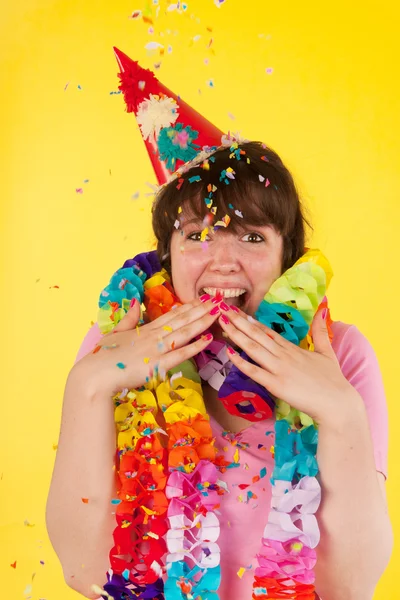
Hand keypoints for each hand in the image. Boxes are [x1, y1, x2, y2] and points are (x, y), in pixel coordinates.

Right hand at [71, 296, 221, 397]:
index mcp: (145, 329)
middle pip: (182, 319)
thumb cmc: (103, 357)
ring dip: (203, 321)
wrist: (95, 374)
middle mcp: (154, 336)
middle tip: (218, 300)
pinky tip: (208, 339)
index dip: (188, 306)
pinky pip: (181, 354)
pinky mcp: (157, 365)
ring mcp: (156, 349)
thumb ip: (128, 319)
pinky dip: (195, 346)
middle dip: (201, 309)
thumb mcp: (115, 333)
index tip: (202, 299)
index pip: (172, 314)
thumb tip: (134, 304)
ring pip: (185, 332)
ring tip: (217, 312)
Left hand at [218, 306, 357, 422]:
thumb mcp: (326, 351)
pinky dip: (240, 362)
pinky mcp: (276, 385)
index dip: (250, 321)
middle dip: (238, 321)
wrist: (337, 403)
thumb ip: (320, 331)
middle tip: (223, 309)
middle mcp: (283, 355)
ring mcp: (279, 369)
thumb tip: (322, 310)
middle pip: (257, 335)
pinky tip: (228, 352)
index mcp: (292, 348)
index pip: (267, 331)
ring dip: (236, 334)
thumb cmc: (333, 380)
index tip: (237, 311)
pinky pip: (254, 372)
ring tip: (222, 322)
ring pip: (253, 348)